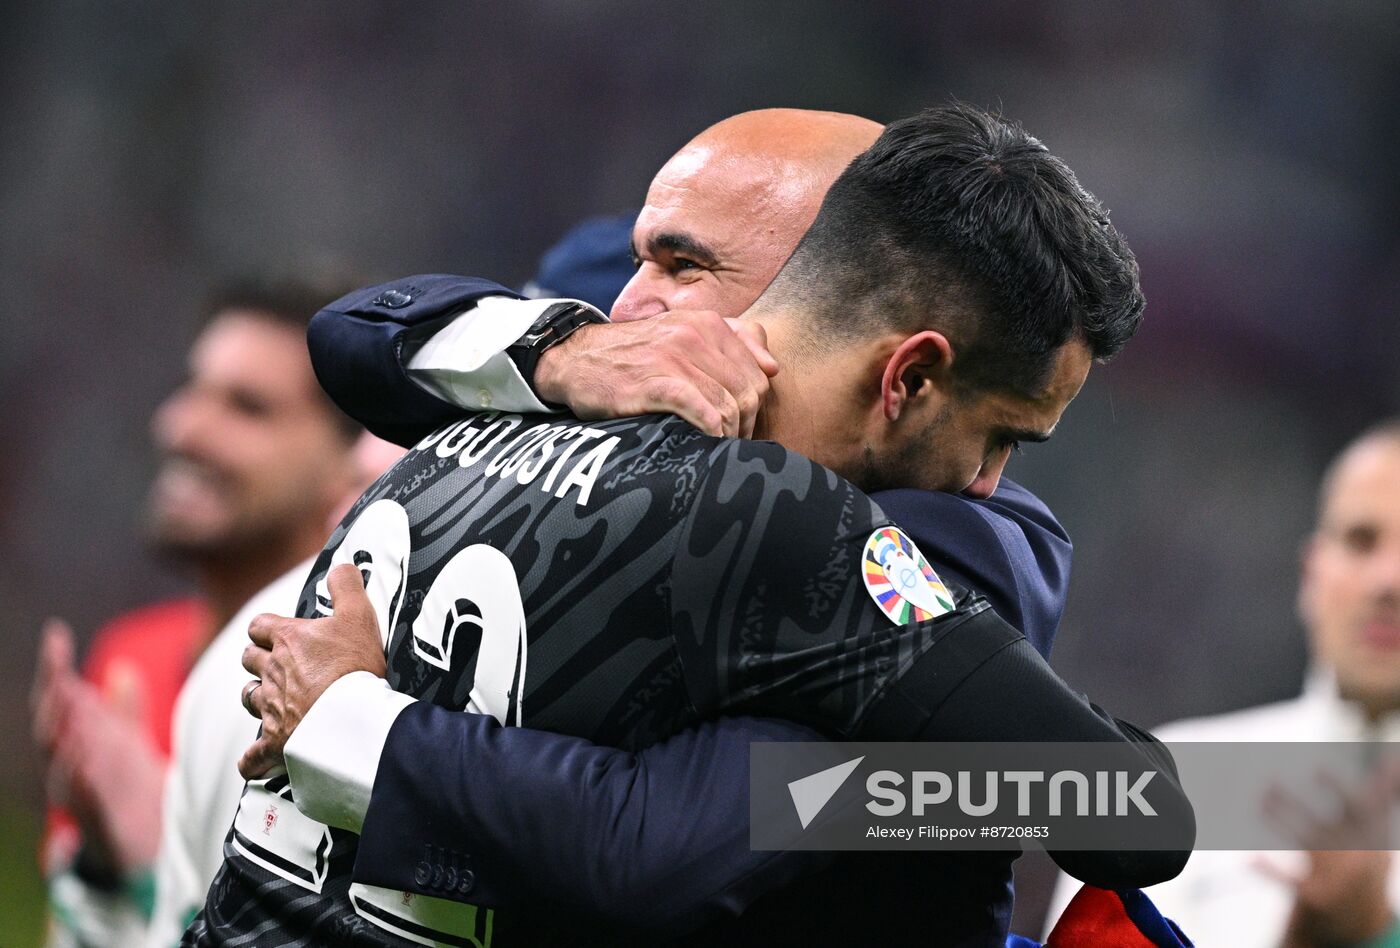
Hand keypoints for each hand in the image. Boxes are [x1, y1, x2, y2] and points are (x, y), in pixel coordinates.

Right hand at [33, 620, 164, 876]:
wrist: (148, 842)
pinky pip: (86, 801)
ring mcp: (79, 795)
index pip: (58, 702)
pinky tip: (84, 760)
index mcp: (75, 743)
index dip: (53, 668)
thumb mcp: (129, 741)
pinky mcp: (100, 821)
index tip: (55, 635)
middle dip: (51, 698)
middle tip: (58, 668)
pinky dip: (81, 780)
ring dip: (62, 735)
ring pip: (59, 764)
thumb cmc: (129, 788)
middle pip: (50, 728)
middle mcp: (68, 767)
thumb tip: (120, 668)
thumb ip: (123, 709)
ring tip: (68, 707)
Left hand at [238, 564, 385, 778]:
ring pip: (249, 697)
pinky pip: (252, 757)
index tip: (282, 631)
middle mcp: (271, 672)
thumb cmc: (355, 666)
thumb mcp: (359, 614)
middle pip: (249, 659)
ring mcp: (270, 709)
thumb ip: (347, 585)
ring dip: (258, 696)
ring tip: (275, 699)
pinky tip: (255, 761)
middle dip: (260, 658)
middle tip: (282, 662)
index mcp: (287, 640)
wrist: (351, 719)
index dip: (268, 627)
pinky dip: (252, 759)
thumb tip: (340, 565)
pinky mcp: (275, 742)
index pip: (260, 625)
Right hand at [533, 311, 778, 436]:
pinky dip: (710, 434)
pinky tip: (704, 445)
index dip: (756, 408)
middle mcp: (696, 335)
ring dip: (729, 437)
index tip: (743, 429)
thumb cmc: (634, 356)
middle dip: (747, 426)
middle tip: (733, 446)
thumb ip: (733, 342)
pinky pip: (702, 412)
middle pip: (748, 393)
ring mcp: (675, 358)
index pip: (758, 373)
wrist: (576, 359)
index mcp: (709, 323)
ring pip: (729, 406)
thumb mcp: (683, 335)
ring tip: (718, 451)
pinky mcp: (654, 383)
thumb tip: (774, 367)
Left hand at [1258, 762, 1399, 946]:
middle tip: (1268, 780)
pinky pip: (1289, 880)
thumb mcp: (1376, 824)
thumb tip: (1395, 758)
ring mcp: (1333, 874)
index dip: (1336, 788)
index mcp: (1366, 832)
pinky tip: (1250, 861)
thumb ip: (1384, 791)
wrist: (1361, 913)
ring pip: (1302, 842)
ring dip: (1279, 820)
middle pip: (1320, 824)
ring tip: (1258, 799)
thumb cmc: (1365, 854)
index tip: (1316, 767)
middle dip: (1296, 805)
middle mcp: (1349, 851)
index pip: (1354, 806)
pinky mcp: (1314, 894)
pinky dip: (1270, 872)